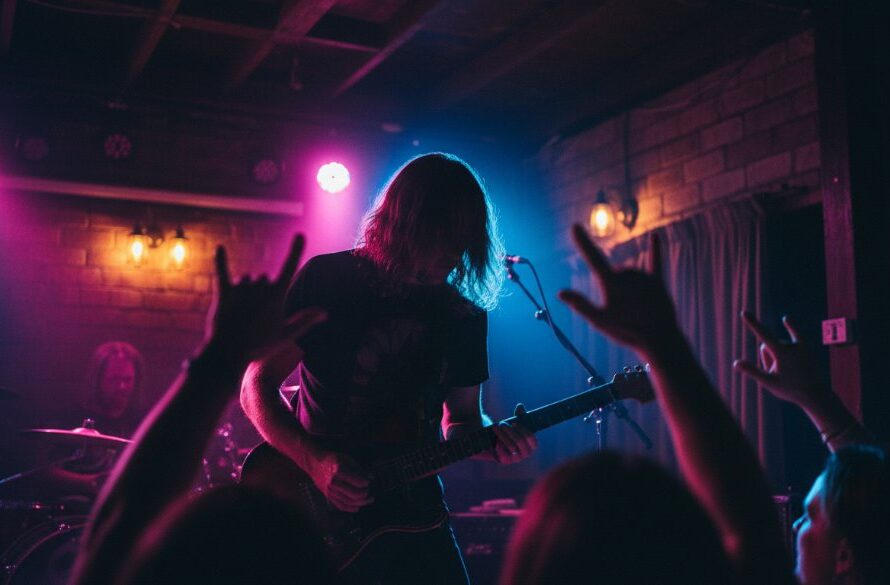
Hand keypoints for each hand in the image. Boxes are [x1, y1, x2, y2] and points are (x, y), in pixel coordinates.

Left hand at [208, 233, 325, 362]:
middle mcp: (259, 287)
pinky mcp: (223, 293)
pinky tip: (219, 247)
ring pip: (246, 279)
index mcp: (277, 295)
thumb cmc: (259, 346)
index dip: (296, 250)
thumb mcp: (286, 335)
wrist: (228, 354)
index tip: (300, 234)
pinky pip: (222, 271)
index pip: (290, 267)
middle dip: (262, 292)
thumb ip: (305, 320)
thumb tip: (325, 312)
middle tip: (257, 316)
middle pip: (264, 278)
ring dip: (246, 290)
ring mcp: (241, 289)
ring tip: (242, 313)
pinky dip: (220, 259)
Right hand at [308, 451, 373, 512]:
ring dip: (361, 502)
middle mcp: (334, 483)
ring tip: (369, 500)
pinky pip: (341, 506)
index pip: (357, 482)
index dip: (365, 483)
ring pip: (349, 502)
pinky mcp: (329, 496)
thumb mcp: (346, 459)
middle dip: (365, 494)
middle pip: (354, 494)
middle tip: (369, 491)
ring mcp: (331, 491)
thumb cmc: (332, 459)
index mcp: (339, 471)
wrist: (314, 464)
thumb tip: (371, 477)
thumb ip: (359, 469)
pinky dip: (351, 508)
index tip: (368, 482)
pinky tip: (358, 507)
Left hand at [492, 404, 537, 464]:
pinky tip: (495, 440)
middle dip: (510, 431)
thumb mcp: (515, 423)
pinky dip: (498, 445)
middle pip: (520, 441)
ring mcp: (516, 458)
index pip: (532, 439)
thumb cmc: (509, 432)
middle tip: (502, 423)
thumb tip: (520, 406)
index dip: (523, 430)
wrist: (496, 442)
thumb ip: (519, 415)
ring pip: (511, 446)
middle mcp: (526, 453)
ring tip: (496, 427)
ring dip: (502, 435)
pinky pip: (503, 453)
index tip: (514, 423)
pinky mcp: (506, 461)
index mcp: (531, 445)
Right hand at [558, 224, 678, 353]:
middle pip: (614, 272)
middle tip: (622, 311)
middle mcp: (627, 273)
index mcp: (611, 282)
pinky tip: (655, 236)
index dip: (582, 242)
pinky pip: (655, 261)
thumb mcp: (599, 321)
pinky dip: (655, 249)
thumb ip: (580, 304)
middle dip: (614, 287)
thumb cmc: (626, 331)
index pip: (592, 257)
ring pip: (629, 273)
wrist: (659, 339)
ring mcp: (643, 276)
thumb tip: (559, 293)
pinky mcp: (658, 281)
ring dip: (628, 286)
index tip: (575, 226)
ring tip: (635, 309)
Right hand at [733, 312, 828, 407]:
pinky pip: (795, 334)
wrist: (816, 393)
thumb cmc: (791, 389)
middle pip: (767, 346)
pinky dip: (790, 327)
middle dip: (768, 358)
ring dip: (778, 357)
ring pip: (778, 346)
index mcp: (781, 352)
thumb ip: (752, 371)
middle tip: (779, 374)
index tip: (744, 312)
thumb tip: (736, 363)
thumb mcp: (769, 382)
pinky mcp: (805, 347)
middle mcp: (790, 345)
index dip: (753, 323)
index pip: (763, 334)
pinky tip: (786, 319)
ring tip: (789, 372)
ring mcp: (799, 345)